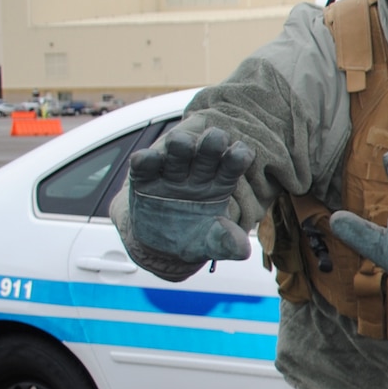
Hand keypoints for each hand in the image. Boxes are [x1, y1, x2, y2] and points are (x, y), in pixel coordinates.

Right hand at [124, 126, 254, 262]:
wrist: (162, 247)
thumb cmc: (195, 239)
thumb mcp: (212, 244)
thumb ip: (227, 243)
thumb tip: (243, 250)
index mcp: (220, 183)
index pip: (231, 166)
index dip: (237, 158)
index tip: (242, 153)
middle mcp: (197, 173)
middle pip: (206, 154)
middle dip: (211, 144)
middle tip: (216, 138)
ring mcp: (170, 174)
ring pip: (177, 154)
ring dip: (179, 146)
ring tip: (181, 142)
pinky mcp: (144, 179)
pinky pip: (144, 167)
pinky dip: (145, 161)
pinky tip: (147, 158)